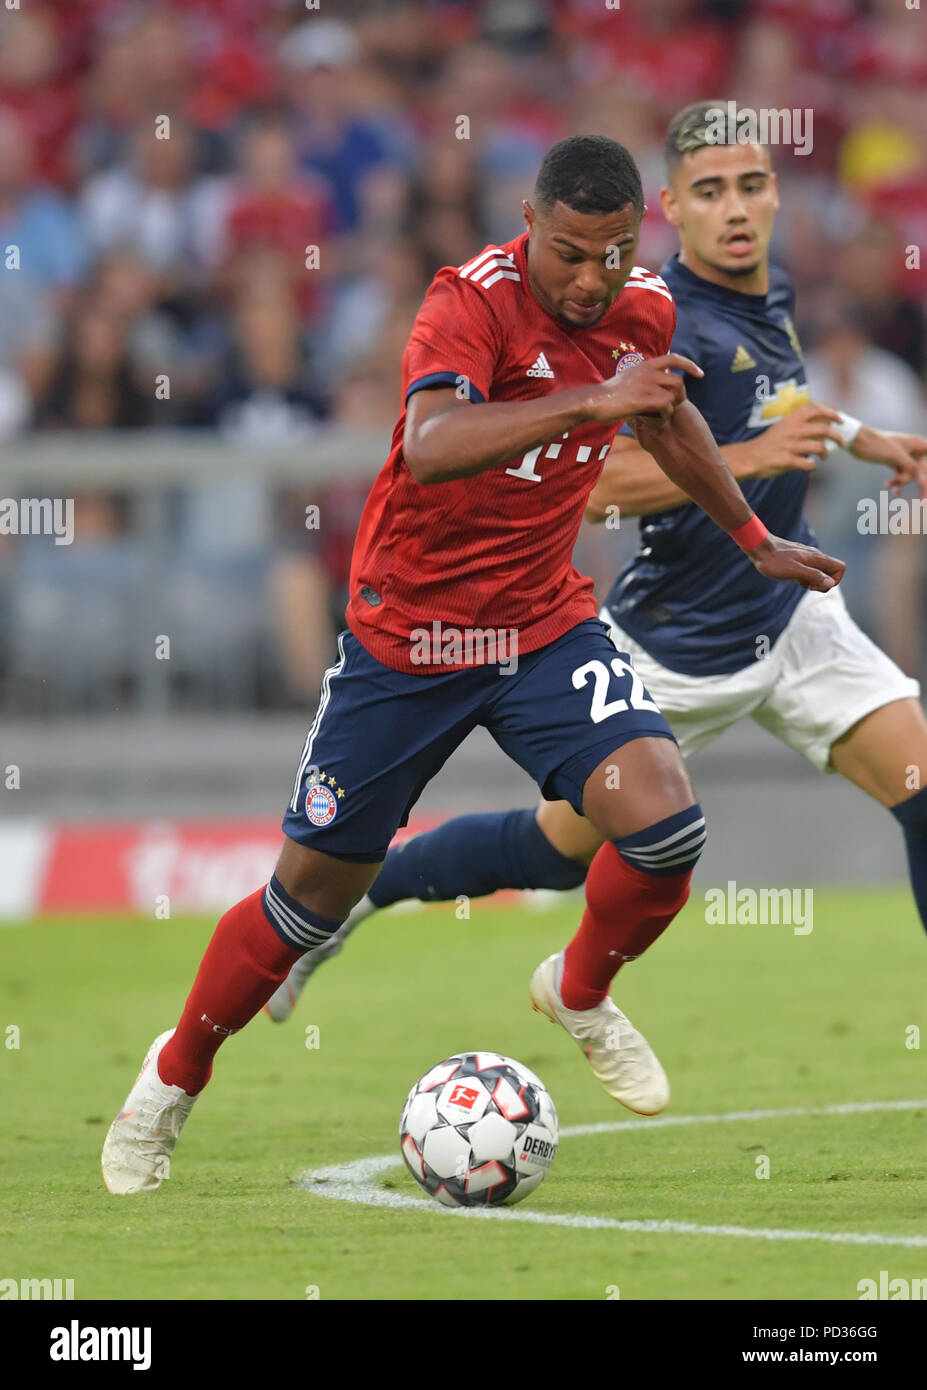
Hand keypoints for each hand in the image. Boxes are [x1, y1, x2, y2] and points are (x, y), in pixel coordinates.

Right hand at [588, 353, 703, 423]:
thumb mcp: (627, 378)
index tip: (699, 374)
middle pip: (678, 381)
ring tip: (663, 413)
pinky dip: (665, 414)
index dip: (689, 365)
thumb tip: (654, 381)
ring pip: (674, 394)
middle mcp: (647, 372)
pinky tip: (656, 418)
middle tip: (675, 405)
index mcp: (644, 365)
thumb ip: (642, 377)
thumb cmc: (608, 394)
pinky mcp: (643, 399)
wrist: (594, 400)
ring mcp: (645, 385)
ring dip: (672, 406)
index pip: (674, 358)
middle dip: (681, 395)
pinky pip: (666, 405)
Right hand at [742, 403, 844, 477]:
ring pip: (819, 447)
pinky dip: (812, 465)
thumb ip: (800, 423)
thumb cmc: (768, 443)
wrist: (750, 457)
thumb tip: (822, 423)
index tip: (840, 420)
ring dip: (826, 453)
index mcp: (791, 419)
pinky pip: (808, 464)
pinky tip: (810, 465)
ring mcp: (790, 446)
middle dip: (837, 436)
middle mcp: (792, 430)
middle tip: (842, 442)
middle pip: (823, 429)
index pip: (816, 410)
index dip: (831, 414)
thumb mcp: (782, 426)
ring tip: (825, 456)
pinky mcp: (787, 461)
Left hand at [746, 533, 845, 591]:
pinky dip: (805, 577)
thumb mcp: (794, 571)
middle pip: (831, 571)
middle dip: (823, 583)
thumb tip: (831, 583)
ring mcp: (807, 557)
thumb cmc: (774, 560)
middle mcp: (815, 556)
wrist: (759, 547)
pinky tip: (792, 578)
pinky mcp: (798, 559)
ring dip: (813, 581)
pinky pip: (809, 570)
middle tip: (807, 586)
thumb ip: (813, 575)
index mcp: (816, 558)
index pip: (840, 567)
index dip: (834, 580)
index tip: (816, 585)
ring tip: (797, 581)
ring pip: (820, 571)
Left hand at [851, 425, 926, 497]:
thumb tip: (924, 480)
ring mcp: (904, 456)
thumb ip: (912, 468)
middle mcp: (914, 450)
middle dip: (922, 484)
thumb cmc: (876, 444)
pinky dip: (897, 482)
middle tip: (923, 502)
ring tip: (889, 485)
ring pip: (911, 473)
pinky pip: (901, 474)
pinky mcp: (894, 461)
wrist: (856, 440)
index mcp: (918, 444)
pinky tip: (894, 491)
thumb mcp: (896, 456)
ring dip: (902, 482)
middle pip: (923, 469)